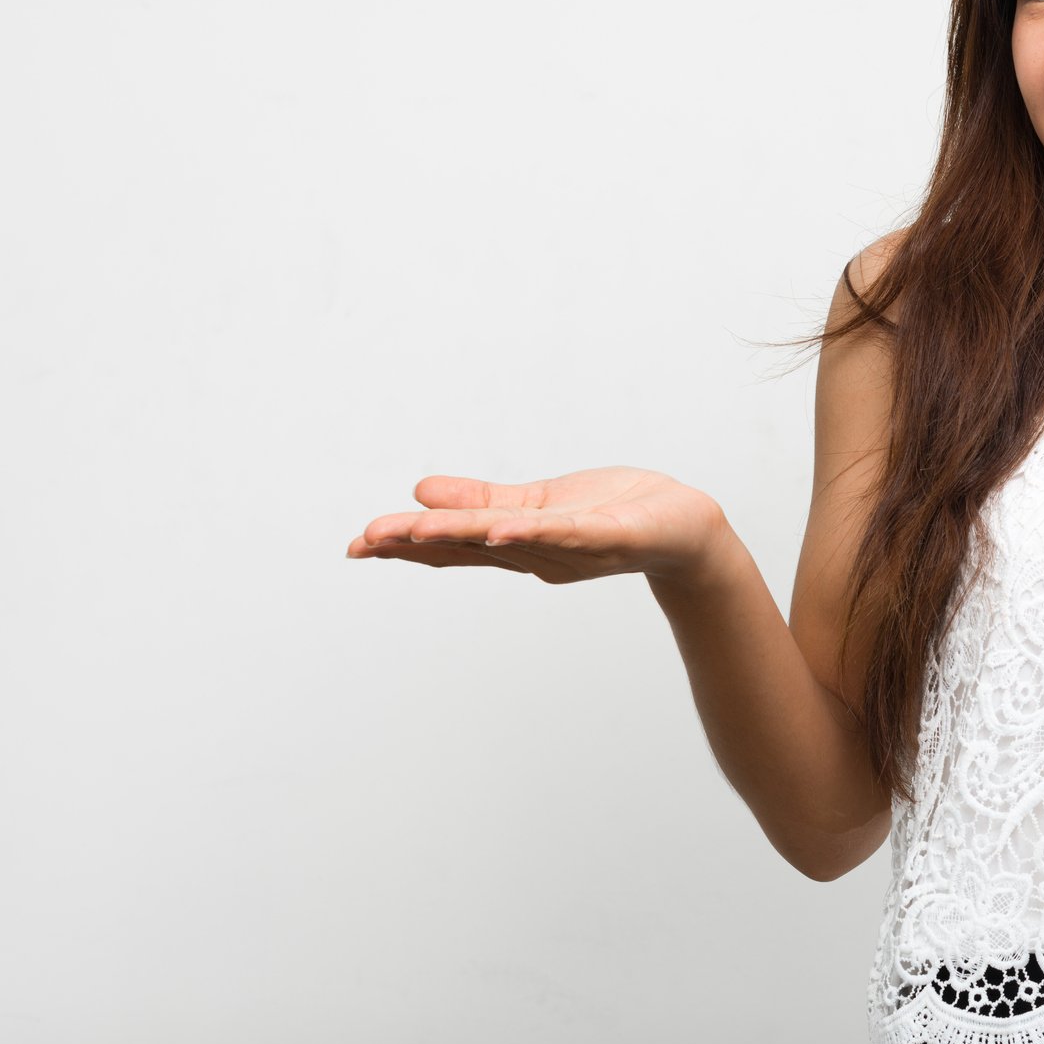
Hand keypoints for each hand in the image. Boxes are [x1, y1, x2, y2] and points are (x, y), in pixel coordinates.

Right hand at [346, 467, 726, 584]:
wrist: (685, 528)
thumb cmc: (617, 511)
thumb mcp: (539, 501)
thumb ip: (484, 500)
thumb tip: (420, 491)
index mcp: (518, 541)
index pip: (455, 543)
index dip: (406, 544)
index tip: (357, 545)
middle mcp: (538, 552)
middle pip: (470, 546)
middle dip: (415, 544)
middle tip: (364, 542)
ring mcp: (573, 547)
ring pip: (508, 541)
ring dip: (461, 537)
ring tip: (413, 532)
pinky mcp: (610, 536)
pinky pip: (569, 535)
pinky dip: (536, 532)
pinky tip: (504, 529)